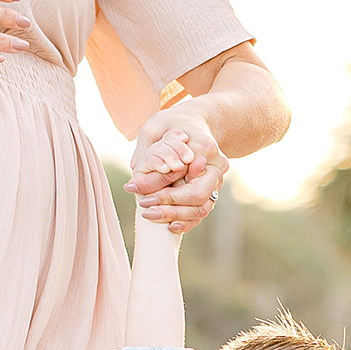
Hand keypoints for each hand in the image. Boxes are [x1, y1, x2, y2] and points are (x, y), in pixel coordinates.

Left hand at [128, 102, 227, 233]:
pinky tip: (169, 225)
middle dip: (169, 205)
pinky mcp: (213, 191)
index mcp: (204, 147)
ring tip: (150, 215)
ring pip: (201, 208)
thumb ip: (148, 153)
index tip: (133, 188)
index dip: (158, 184)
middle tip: (144, 206)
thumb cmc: (172, 124)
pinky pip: (202, 213)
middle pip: (198, 195)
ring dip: (175, 215)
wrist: (196, 124)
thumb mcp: (155, 129)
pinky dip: (187, 222)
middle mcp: (216, 166)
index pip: (184, 173)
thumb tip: (139, 182)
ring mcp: (217, 181)